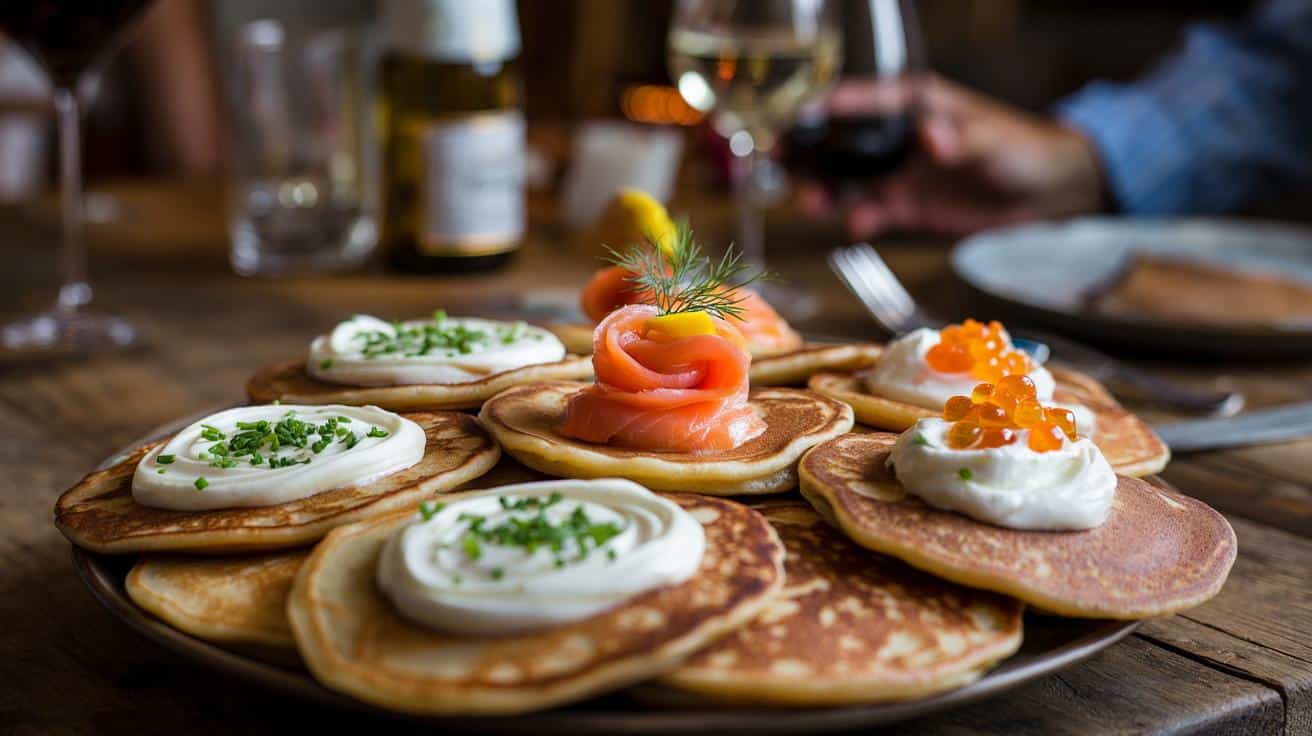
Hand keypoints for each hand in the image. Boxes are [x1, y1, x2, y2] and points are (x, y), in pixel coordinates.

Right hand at [799, 75, 1107, 238]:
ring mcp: (900, 174)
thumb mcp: (991, 138)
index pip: (861, 101)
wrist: (1048, 192)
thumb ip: (959, 139)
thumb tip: (930, 138)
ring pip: (848, 181)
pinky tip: (856, 227)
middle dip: (809, 154)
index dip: (825, 108)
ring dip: (826, 191)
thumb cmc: (1021, 147)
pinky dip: (858, 220)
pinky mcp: (907, 207)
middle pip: (841, 144)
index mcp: (914, 105)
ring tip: (810, 204)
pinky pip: (872, 213)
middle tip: (781, 165)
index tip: (796, 118)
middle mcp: (898, 139)